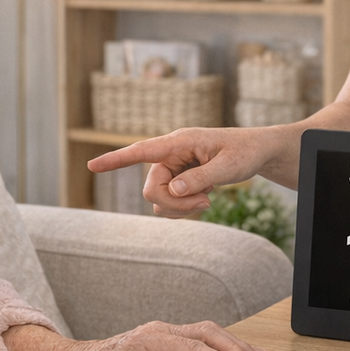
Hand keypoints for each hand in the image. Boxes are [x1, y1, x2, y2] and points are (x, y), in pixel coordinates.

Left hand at [6, 321, 271, 350]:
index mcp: (149, 341)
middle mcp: (159, 329)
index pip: (193, 348)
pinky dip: (221, 342)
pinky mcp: (165, 335)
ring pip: (206, 330)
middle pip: (206, 332)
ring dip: (233, 342)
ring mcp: (162, 330)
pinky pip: (199, 334)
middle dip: (235, 347)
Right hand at [87, 126, 281, 216]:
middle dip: (175, 203)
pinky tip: (204, 197)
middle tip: (207, 202)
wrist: (257, 152)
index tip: (92, 166)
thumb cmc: (244, 152)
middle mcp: (171, 154)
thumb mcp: (228, 166)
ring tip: (209, 198)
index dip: (116, 160)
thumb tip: (172, 190)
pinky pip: (168, 203)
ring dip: (181, 207)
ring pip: (158, 199)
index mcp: (179, 142)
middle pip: (152, 188)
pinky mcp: (178, 180)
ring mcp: (173, 168)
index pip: (141, 150)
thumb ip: (199, 178)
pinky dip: (184, 208)